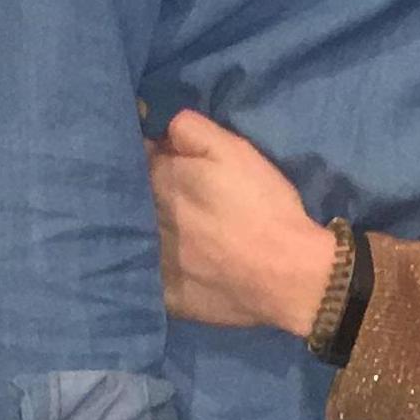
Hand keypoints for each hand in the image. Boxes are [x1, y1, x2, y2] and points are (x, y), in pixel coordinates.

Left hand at [148, 108, 343, 334]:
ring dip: (142, 228)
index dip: (149, 154)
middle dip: (139, 190)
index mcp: (160, 180)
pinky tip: (174, 265)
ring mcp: (152, 260)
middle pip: (130, 197)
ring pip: (135, 236)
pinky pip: (149, 277)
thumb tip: (160, 125)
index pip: (134, 156)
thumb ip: (191, 130)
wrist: (289, 276)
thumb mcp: (234, 150)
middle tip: (170, 194)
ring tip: (174, 230)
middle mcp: (146, 219)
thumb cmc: (264, 207)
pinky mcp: (164, 295)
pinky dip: (153, 268)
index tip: (161, 155)